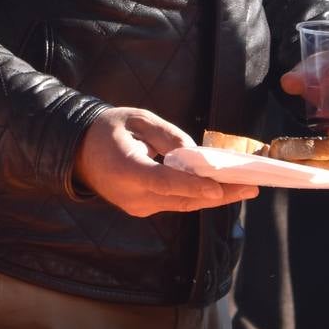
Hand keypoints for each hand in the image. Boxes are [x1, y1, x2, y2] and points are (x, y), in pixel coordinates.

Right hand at [73, 107, 256, 216]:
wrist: (76, 152)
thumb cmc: (107, 129)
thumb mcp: (136, 119)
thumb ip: (166, 135)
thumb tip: (195, 154)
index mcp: (125, 170)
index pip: (163, 181)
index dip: (192, 185)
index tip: (217, 188)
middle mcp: (132, 196)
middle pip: (181, 199)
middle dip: (218, 194)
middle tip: (251, 187)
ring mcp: (137, 207)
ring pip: (182, 205)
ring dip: (213, 197)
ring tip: (245, 188)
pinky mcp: (142, 209)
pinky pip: (174, 203)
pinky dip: (197, 196)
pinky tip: (220, 189)